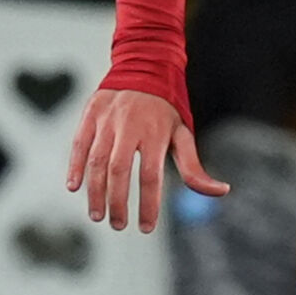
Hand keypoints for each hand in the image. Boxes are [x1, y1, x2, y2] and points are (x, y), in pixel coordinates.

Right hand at [64, 87, 223, 231]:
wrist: (144, 67)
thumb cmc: (165, 109)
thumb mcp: (182, 134)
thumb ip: (194, 167)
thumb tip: (221, 191)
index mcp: (156, 133)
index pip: (150, 175)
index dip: (148, 203)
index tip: (146, 227)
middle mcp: (130, 126)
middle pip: (120, 170)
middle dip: (118, 202)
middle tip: (118, 225)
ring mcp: (108, 119)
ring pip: (97, 160)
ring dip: (95, 191)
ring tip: (97, 215)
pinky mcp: (90, 113)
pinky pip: (79, 143)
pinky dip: (75, 166)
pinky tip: (74, 187)